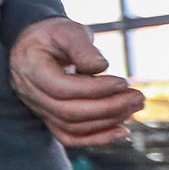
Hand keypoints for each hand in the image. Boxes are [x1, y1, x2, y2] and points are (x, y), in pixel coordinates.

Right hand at [9, 18, 144, 147]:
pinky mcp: (50, 118)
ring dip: (108, 121)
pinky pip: (70, 137)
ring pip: (72, 127)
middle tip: (138, 97)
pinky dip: (97, 139)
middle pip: (68, 113)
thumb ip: (82, 47)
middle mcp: (30, 93)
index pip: (62, 89)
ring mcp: (38, 109)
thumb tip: (101, 67)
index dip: (94, 89)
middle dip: (108, 108)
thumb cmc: (53, 35)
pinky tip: (122, 132)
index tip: (123, 82)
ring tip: (134, 107)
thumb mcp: (67, 30)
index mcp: (30, 69)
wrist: (36, 45)